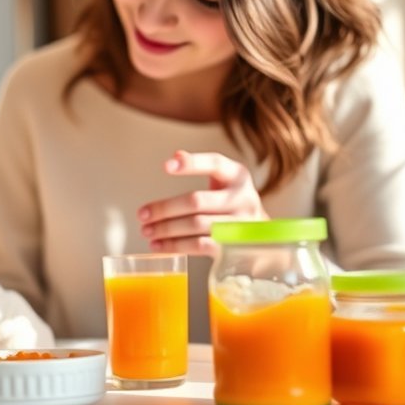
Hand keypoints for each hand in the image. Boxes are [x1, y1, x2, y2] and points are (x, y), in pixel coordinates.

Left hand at [138, 150, 267, 255]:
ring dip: (166, 229)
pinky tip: (158, 245)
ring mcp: (241, 225)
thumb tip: (176, 156)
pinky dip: (175, 246)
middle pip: (196, 201)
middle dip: (165, 208)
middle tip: (142, 214)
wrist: (262, 238)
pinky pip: (199, 246)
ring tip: (146, 231)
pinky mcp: (234, 248)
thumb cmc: (232, 203)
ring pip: (195, 225)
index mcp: (238, 176)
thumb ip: (202, 166)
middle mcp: (243, 198)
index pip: (214, 164)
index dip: (191, 164)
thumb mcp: (223, 180)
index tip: (165, 166)